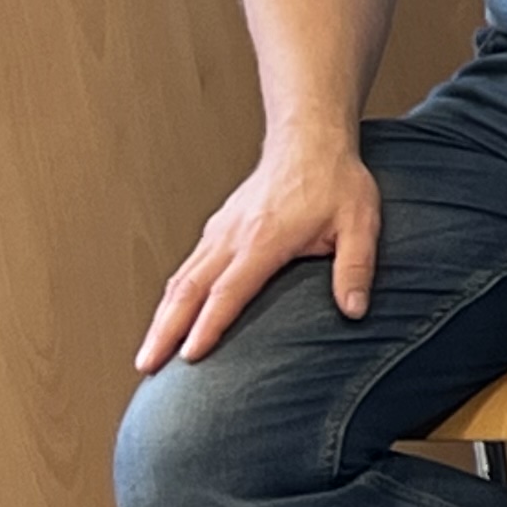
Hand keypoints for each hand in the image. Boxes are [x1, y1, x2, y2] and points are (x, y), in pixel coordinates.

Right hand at [137, 129, 380, 368]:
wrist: (309, 140)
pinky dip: (172, 296)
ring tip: (147, 353)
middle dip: (164, 331)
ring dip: (161, 317)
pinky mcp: (218, 228)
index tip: (188, 357)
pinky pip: (188, 266)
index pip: (228, 291)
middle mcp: (233, 236)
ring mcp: (221, 231)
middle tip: (146, 365)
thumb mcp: (360, 222)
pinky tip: (168, 315)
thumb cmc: (335, 180)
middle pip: (189, 291)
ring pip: (180, 280)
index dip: (208, 326)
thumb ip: (356, 267)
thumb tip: (355, 310)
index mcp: (264, 239)